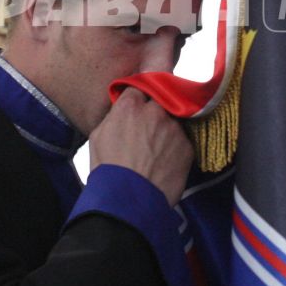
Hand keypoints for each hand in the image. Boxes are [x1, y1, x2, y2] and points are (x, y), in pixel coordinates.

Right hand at [89, 89, 193, 206]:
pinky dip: (175, 148)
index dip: (140, 95)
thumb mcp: (98, 136)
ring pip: (173, 121)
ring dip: (166, 130)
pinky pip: (182, 140)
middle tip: (148, 127)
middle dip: (155, 109)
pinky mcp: (187, 147)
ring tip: (154, 152)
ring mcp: (174, 128)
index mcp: (130, 106)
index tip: (141, 100)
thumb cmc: (109, 171)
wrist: (130, 200)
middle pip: (160, 100)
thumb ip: (115, 116)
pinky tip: (163, 163)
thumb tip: (123, 111)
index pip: (140, 85)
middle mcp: (155, 112)